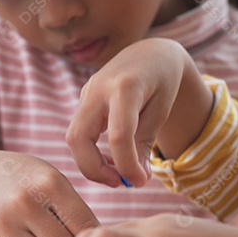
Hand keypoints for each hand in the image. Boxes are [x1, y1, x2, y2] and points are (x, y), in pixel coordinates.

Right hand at [66, 38, 213, 188]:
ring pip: (73, 138)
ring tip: (119, 174)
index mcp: (125, 87)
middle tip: (119, 183)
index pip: (118, 135)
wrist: (151, 53)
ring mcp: (86, 93)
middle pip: (79, 138)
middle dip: (94, 169)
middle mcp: (98, 88)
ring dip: (92, 163)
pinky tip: (113, 159)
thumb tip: (135, 179)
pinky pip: (79, 132)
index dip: (127, 165)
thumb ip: (145, 143)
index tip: (140, 182)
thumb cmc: (163, 81)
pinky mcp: (83, 100)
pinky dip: (92, 152)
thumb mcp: (161, 110)